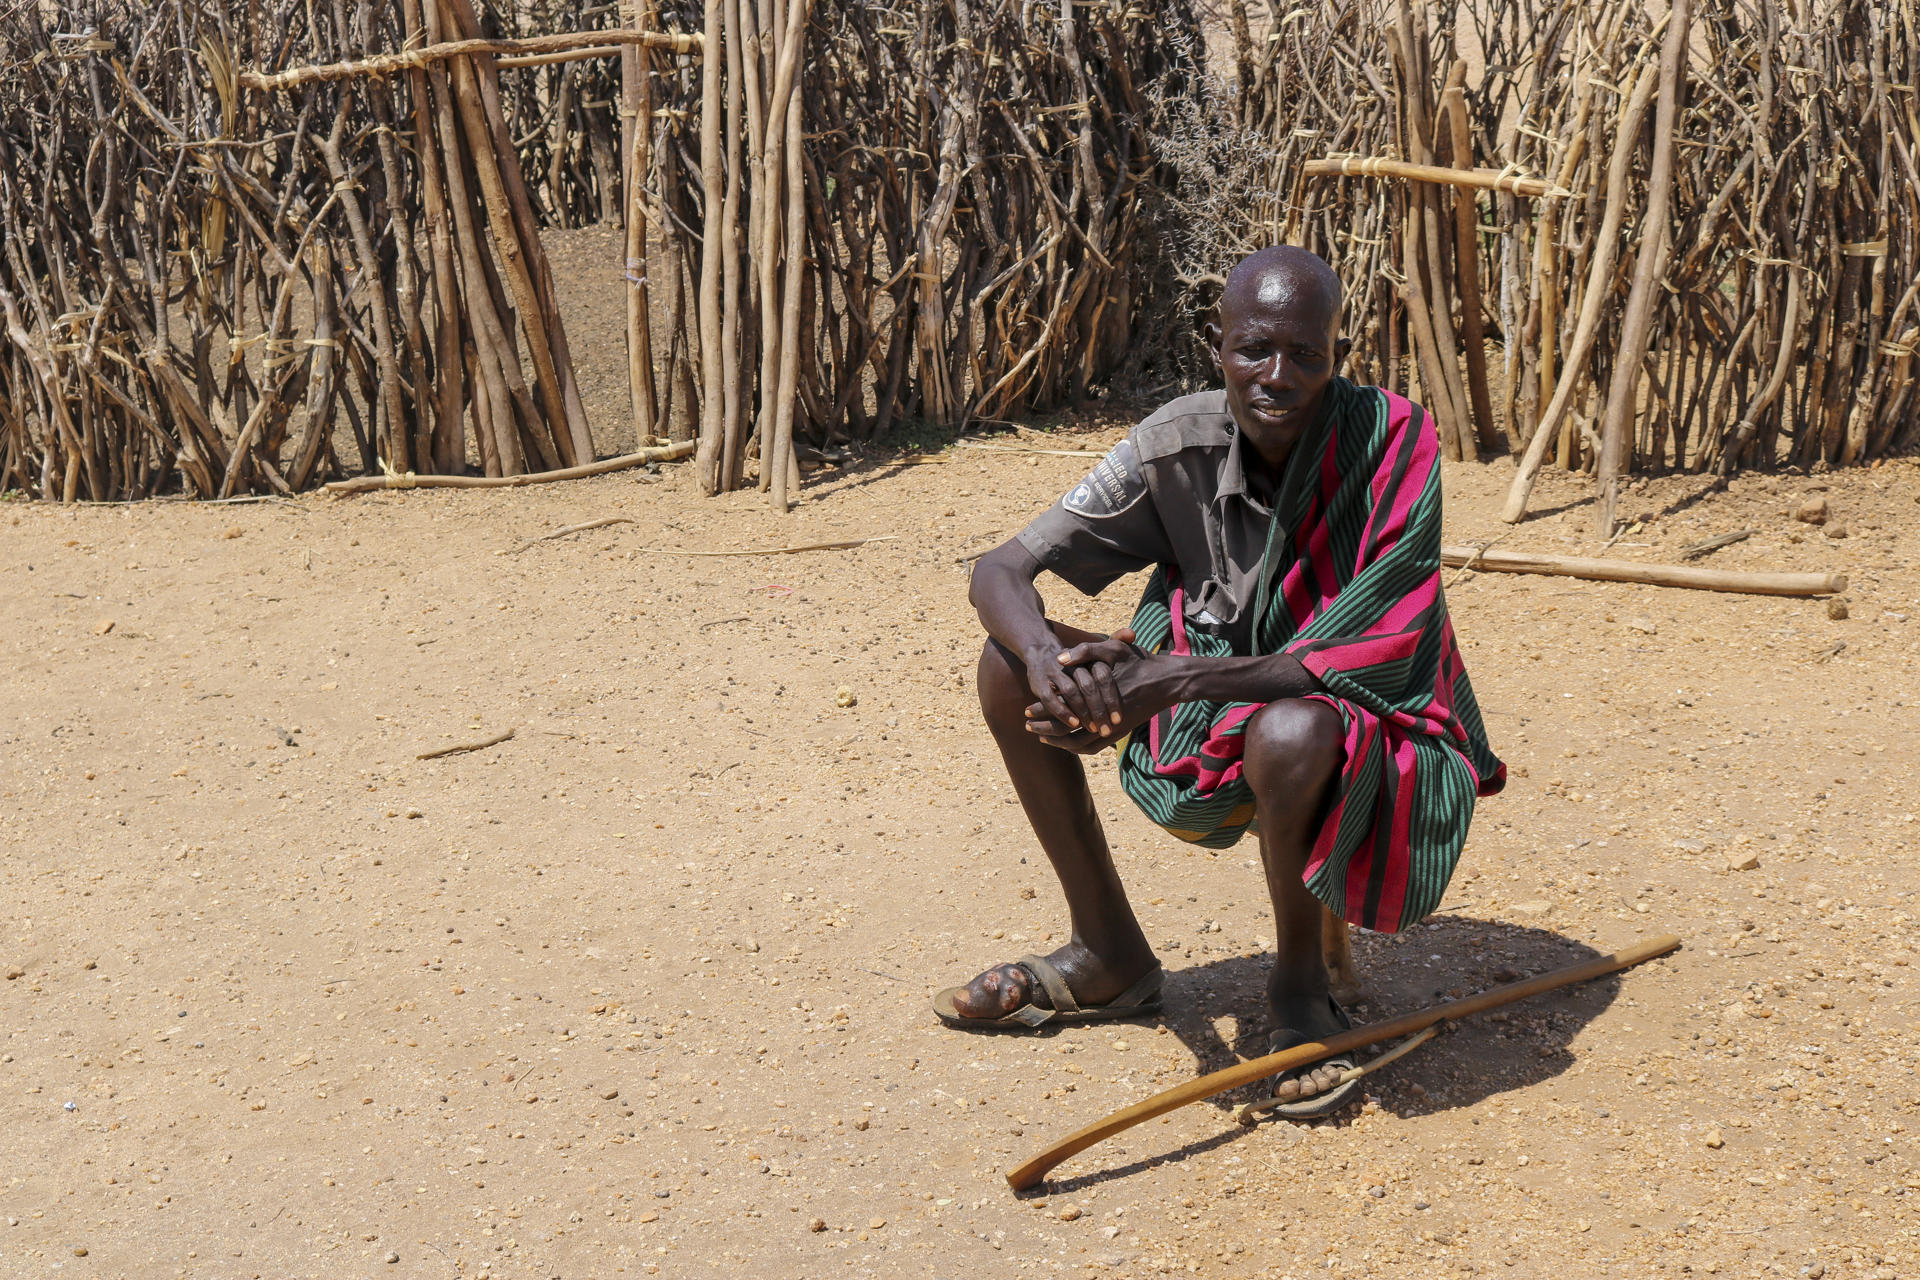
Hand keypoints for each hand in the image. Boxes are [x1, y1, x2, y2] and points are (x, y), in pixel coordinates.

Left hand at [1024, 628, 1166, 752]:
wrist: (1168, 681)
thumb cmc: (1140, 662)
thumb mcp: (1113, 649)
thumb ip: (1084, 651)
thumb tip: (1058, 660)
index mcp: (1097, 698)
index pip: (1062, 708)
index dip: (1042, 710)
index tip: (1025, 710)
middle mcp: (1103, 719)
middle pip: (1066, 731)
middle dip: (1045, 729)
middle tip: (1027, 727)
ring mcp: (1112, 730)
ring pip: (1078, 745)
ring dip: (1059, 742)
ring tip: (1043, 737)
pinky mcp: (1118, 735)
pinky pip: (1092, 748)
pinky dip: (1076, 747)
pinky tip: (1067, 742)